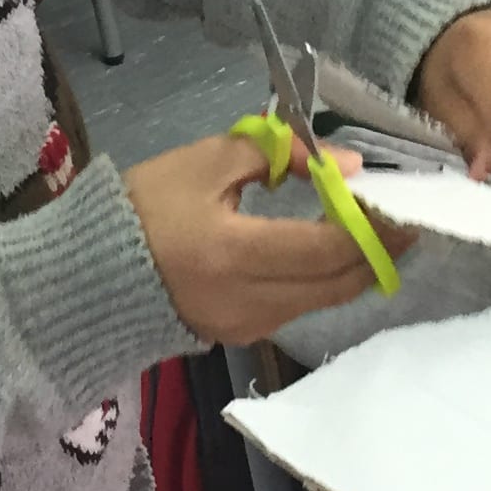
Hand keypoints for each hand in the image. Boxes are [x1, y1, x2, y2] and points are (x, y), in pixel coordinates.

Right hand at [124, 132, 407, 344]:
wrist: (86, 276)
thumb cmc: (142, 208)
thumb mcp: (204, 162)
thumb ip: (276, 155)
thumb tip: (344, 166)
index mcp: (233, 254)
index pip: (327, 249)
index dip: (373, 229)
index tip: (403, 202)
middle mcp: (247, 302)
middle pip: (338, 283)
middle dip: (379, 250)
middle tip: (405, 217)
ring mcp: (246, 326)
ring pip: (324, 299)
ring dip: (356, 266)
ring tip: (376, 227)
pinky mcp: (241, 335)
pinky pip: (300, 306)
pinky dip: (326, 279)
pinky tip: (334, 249)